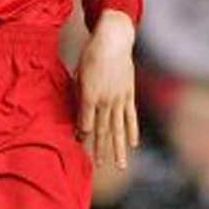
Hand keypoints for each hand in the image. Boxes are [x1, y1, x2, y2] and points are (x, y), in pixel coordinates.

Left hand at [76, 9, 138, 169]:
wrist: (113, 41)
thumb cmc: (89, 55)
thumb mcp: (77, 73)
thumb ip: (77, 93)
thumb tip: (74, 109)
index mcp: (89, 94)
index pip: (85, 122)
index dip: (82, 135)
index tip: (78, 145)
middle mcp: (106, 100)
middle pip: (103, 130)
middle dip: (100, 149)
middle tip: (99, 166)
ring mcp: (120, 99)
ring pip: (119, 129)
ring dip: (119, 148)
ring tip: (120, 166)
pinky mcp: (129, 95)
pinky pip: (131, 117)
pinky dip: (132, 131)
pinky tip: (133, 145)